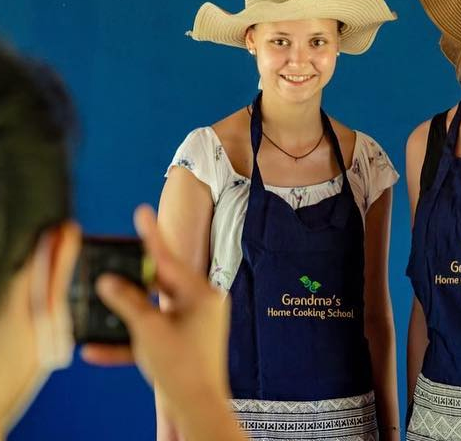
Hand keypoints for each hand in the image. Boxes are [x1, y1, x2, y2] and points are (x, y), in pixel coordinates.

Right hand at [82, 205, 230, 417]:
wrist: (198, 409)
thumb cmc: (181, 368)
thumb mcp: (149, 331)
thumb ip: (127, 302)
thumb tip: (108, 281)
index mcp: (201, 293)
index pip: (169, 259)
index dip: (152, 235)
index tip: (142, 212)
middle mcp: (203, 302)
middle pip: (162, 283)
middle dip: (135, 279)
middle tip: (117, 260)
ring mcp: (196, 322)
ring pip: (156, 309)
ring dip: (128, 313)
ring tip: (106, 302)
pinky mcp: (186, 341)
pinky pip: (157, 333)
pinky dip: (132, 340)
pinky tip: (97, 349)